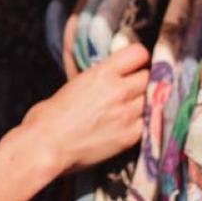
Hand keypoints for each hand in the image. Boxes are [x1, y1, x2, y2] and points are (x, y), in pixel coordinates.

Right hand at [20, 43, 149, 174]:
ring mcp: (127, 114)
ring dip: (149, 100)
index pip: (139, 54)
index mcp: (102, 73)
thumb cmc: (47, 117)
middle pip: (151, 76)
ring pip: (155, 98)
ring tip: (139, 104)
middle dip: (146, 79)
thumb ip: (90, 76)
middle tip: (138, 86)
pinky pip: (152, 122)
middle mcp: (119, 91)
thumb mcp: (70, 85)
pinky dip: (148, 120)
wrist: (45, 146)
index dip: (139, 59)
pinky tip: (138, 122)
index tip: (135, 64)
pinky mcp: (130, 137)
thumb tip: (92, 63)